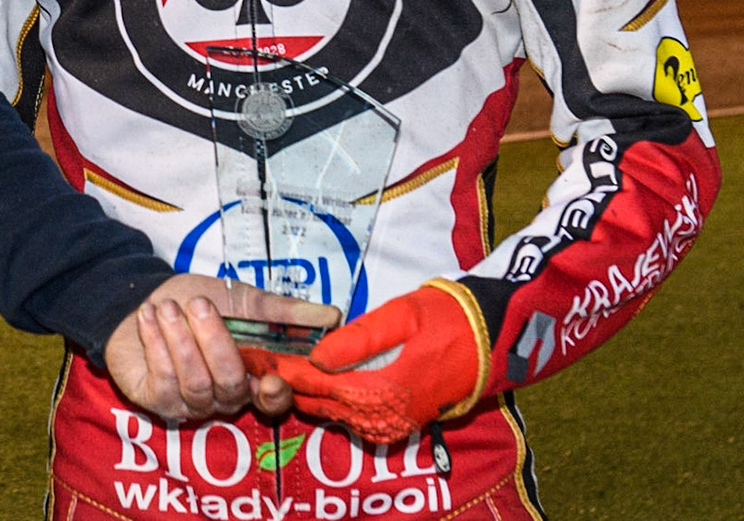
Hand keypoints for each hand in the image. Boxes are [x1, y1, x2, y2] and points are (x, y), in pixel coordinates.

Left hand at [104, 275, 340, 422]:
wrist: (145, 298)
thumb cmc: (197, 302)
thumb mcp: (242, 299)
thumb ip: (284, 311)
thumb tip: (333, 316)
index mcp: (253, 375)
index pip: (274, 400)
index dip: (275, 395)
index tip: (272, 377)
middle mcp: (225, 397)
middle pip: (231, 385)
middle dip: (215, 342)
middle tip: (198, 304)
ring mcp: (191, 403)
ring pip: (197, 384)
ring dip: (181, 340)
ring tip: (167, 307)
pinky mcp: (158, 401)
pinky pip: (164, 382)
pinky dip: (156, 344)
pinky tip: (149, 318)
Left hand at [274, 281, 486, 442]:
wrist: (489, 344)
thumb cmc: (443, 321)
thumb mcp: (399, 317)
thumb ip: (355, 340)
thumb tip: (316, 356)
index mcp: (376, 390)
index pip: (313, 382)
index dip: (281, 368)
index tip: (254, 355)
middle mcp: (378, 416)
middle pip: (316, 401)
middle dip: (286, 381)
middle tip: (255, 360)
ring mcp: (388, 425)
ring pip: (331, 412)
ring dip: (305, 391)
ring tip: (277, 367)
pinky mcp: (396, 424)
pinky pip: (351, 416)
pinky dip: (329, 400)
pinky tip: (315, 381)